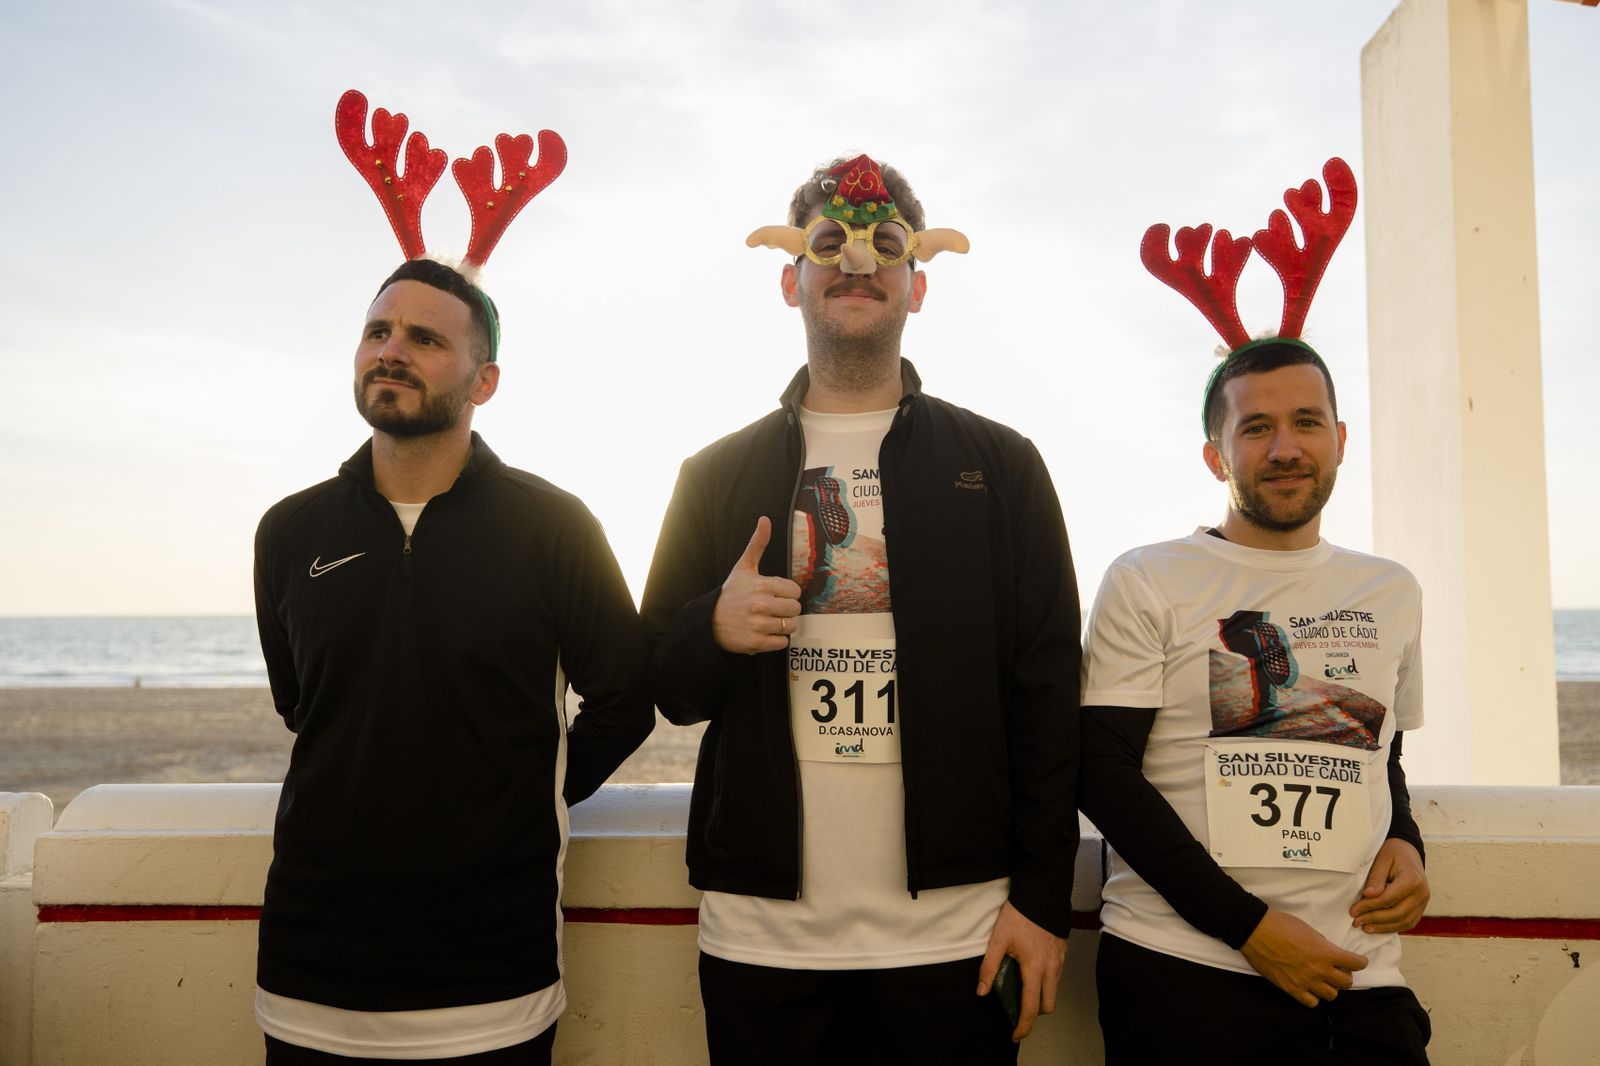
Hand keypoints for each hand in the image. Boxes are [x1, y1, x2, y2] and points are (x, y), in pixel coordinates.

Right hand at [711, 517, 801, 654]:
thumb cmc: (731, 593)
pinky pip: (782, 643)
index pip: (795, 591)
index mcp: (762, 585)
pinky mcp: (756, 643)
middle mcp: (761, 605)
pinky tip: (764, 632)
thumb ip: (757, 544)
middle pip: (795, 609)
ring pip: (791, 627)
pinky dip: (776, 640)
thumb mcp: (743, 567)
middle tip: (772, 609)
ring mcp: (759, 625)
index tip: (775, 594)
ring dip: (782, 625)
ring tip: (768, 621)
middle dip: (786, 610)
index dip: (787, 593)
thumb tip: (765, 519)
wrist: (710, 621)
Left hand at [975, 901, 1066, 1041]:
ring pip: (1053, 991)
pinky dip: (1046, 981)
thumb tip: (982, 991)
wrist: (1041, 893)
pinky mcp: (1063, 953)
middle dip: (1034, 1012)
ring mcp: (1060, 961)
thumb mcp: (997, 940)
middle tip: (1017, 1008)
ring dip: (1040, 996)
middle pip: (1047, 1005)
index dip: (1023, 1026)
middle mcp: (1051, 968)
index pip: (1031, 1008)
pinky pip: (1057, 977)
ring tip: (1021, 986)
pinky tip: (1031, 970)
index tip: (1015, 1035)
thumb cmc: (1019, 915)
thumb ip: (989, 967)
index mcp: (1035, 968)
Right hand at [1239, 908, 1367, 1007]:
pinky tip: (1309, 988)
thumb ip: (1323, 945)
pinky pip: (1312, 1003)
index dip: (1360, 962)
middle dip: (1345, 975)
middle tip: (1337, 969)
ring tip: (1322, 980)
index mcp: (1326, 952)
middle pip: (1347, 983)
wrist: (1255, 930)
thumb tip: (1329, 953)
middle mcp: (1319, 970)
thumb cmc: (1280, 925)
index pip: (1356, 964)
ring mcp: (1305, 981)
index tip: (1358, 961)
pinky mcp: (1291, 989)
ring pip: (1332, 995)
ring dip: (1330, 987)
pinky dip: (1313, 996)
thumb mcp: (1309, 930)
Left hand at [1350, 838, 1428, 933]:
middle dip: (1374, 919)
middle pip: (1397, 913)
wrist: (1408, 852)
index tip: (1353, 910)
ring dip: (1383, 927)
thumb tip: (1369, 895)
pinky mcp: (1420, 908)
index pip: (1388, 899)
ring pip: (1404, 922)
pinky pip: (1408, 922)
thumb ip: (1376, 878)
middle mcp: (1421, 893)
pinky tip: (1378, 927)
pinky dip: (1392, 927)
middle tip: (1356, 921)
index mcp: (1413, 880)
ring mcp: (1423, 902)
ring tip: (1365, 927)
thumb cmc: (1393, 853)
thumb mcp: (1382, 859)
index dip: (1369, 906)